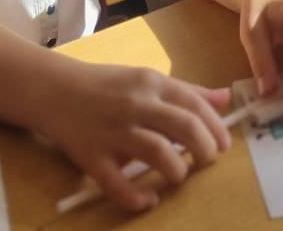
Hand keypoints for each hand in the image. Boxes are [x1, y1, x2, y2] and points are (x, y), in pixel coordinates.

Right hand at [48, 63, 230, 212]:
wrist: (55, 90)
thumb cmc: (107, 85)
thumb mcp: (148, 79)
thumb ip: (187, 90)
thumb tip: (227, 97)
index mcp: (151, 83)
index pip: (194, 103)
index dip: (215, 127)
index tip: (224, 146)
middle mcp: (136, 105)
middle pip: (183, 126)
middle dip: (204, 149)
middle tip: (207, 162)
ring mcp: (114, 132)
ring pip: (157, 152)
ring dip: (177, 170)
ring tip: (180, 176)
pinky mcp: (93, 157)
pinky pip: (118, 184)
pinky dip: (137, 198)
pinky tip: (148, 201)